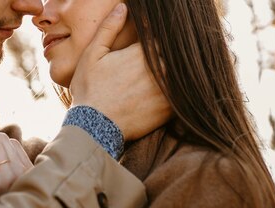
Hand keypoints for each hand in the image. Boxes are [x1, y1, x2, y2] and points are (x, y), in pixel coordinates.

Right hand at [69, 3, 171, 140]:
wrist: (94, 129)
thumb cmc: (90, 90)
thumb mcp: (92, 55)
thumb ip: (109, 29)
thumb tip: (123, 7)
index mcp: (143, 52)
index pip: (161, 34)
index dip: (159, 31)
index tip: (153, 33)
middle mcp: (160, 69)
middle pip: (176, 52)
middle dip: (172, 49)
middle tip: (162, 54)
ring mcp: (167, 90)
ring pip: (183, 73)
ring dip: (181, 69)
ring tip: (174, 69)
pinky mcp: (170, 110)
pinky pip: (184, 95)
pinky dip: (182, 90)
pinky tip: (178, 88)